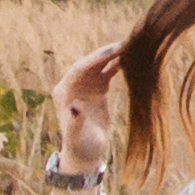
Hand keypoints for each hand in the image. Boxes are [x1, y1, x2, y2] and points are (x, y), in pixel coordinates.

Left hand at [50, 44, 122, 172]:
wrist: (85, 150)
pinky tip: (130, 58)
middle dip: (105, 53)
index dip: (94, 59)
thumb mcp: (76, 135)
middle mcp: (73, 84)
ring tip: (129, 46)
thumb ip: (74, 120)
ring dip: (112, 55)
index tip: (111, 52)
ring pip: (99, 64)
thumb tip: (75, 105)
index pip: (79, 69)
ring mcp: (86, 85)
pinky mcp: (98, 88)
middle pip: (89, 63)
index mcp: (64, 91)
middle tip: (123, 44)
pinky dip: (117, 64)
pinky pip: (107, 71)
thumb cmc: (79, 144)